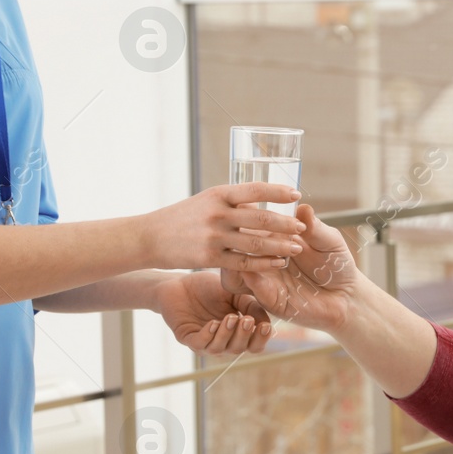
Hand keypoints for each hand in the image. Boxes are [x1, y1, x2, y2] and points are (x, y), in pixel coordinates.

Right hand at [142, 184, 305, 271]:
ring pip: (256, 243)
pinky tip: (278, 263)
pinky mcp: (210, 258)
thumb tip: (262, 206)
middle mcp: (218, 213)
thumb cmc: (182, 217)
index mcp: (219, 194)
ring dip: (280, 246)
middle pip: (261, 219)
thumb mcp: (206, 201)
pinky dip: (264, 264)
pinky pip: (244, 263)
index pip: (255, 189)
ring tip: (297, 247)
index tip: (297, 194)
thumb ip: (232, 204)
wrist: (150, 237)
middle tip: (302, 228)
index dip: (278, 192)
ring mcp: (214, 237)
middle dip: (286, 224)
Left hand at [154, 272, 273, 354]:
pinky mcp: (187, 338)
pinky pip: (199, 343)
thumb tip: (266, 322)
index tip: (265, 326)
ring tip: (230, 318)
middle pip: (238, 349)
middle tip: (246, 320)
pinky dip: (207, 335)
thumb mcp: (234, 294)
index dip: (261, 339)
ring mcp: (204, 341)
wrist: (179, 281)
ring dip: (227, 334)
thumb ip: (251, 306)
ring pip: (219, 348)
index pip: (253, 345)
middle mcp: (222, 341)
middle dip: (244, 335)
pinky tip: (213, 323)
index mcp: (236, 333)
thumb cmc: (208, 288)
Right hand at [235, 205, 361, 331]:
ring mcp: (266, 277)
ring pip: (242, 265)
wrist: (346, 297)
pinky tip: (255, 272)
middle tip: (265, 233)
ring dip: (249, 257)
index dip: (255, 215)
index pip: (259, 223)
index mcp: (280, 238)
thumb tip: (303, 207)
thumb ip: (315, 227)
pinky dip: (252, 279)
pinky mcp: (269, 298)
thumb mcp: (329, 241)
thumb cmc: (337, 265)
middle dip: (249, 236)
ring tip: (266, 252)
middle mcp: (268, 256)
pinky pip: (254, 288)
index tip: (256, 209)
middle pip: (245, 243)